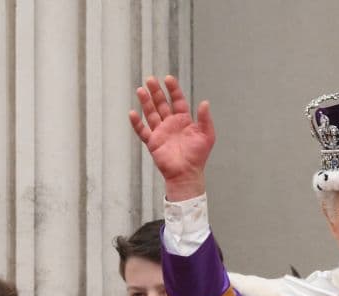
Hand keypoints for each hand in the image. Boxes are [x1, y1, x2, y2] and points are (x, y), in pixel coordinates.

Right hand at [129, 75, 213, 200]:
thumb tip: (205, 102)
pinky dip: (136, 123)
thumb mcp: (207, 135)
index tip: (168, 78)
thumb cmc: (198, 156)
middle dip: (156, 92)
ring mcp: (161, 132)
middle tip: (150, 79)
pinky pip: (142, 131)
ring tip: (140, 89)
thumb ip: (205, 119)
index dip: (173, 89)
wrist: (187, 174)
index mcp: (184, 120)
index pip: (177, 101)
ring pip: (151, 113)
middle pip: (162, 104)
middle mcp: (171, 124)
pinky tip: (132, 113)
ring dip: (145, 102)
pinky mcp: (153, 142)